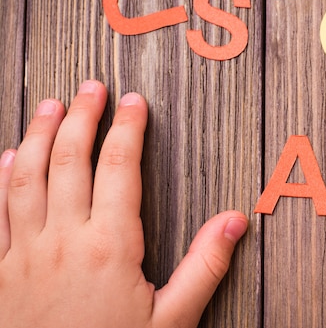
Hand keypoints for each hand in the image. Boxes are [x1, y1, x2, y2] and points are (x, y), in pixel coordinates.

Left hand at [0, 80, 247, 327]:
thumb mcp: (172, 320)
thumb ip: (204, 266)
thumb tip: (234, 221)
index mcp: (109, 247)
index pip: (119, 168)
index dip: (127, 129)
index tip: (134, 102)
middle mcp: (62, 241)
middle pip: (69, 161)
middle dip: (82, 117)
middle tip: (91, 87)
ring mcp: (23, 255)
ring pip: (26, 178)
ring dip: (39, 136)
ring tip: (50, 105)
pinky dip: (0, 180)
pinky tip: (7, 158)